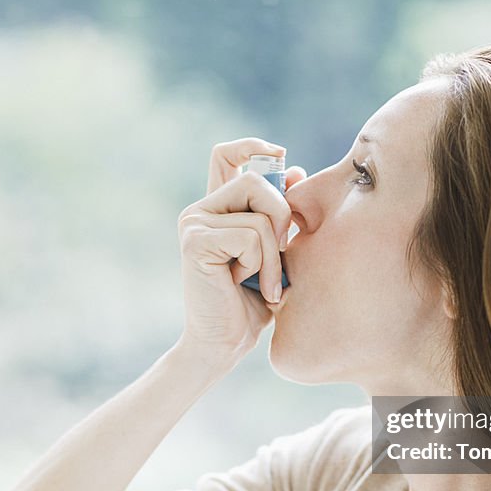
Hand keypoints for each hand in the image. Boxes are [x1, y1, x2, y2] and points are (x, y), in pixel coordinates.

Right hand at [176, 137, 305, 367]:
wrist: (224, 343)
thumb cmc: (253, 302)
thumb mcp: (276, 251)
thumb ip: (281, 214)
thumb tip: (297, 170)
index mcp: (218, 209)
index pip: (226, 155)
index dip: (253, 146)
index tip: (281, 155)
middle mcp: (200, 211)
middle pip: (256, 180)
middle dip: (282, 215)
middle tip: (281, 254)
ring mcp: (194, 223)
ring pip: (259, 213)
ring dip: (274, 254)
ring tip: (265, 282)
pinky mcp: (195, 241)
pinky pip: (250, 236)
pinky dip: (262, 265)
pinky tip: (245, 284)